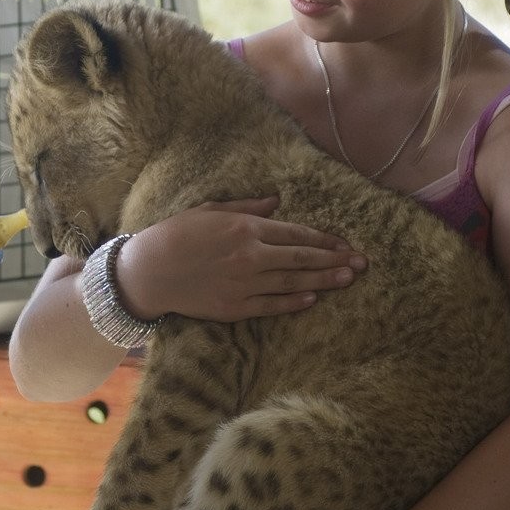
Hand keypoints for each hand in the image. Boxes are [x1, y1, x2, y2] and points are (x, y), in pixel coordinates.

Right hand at [117, 198, 365, 322]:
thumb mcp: (210, 209)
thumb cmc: (175, 235)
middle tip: (361, 263)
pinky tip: (313, 299)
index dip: (324, 239)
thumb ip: (247, 207)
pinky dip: (294, 303)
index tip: (345, 243)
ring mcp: (244, 284)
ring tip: (348, 279)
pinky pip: (272, 305)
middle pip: (303, 259)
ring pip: (294, 283)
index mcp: (245, 228)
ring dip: (324, 281)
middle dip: (335, 260)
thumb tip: (275, 202)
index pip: (296, 233)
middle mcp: (250, 255)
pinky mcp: (234, 307)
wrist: (147, 272)